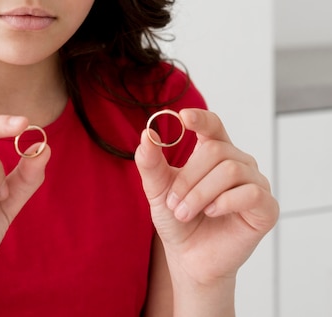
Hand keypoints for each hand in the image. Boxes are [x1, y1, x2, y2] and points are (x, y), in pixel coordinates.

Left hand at [135, 108, 278, 285]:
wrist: (188, 257)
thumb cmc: (177, 220)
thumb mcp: (157, 190)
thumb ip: (150, 163)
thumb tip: (147, 134)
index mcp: (214, 154)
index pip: (213, 126)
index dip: (201, 119)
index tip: (183, 117)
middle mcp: (239, 164)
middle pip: (216, 151)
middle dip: (188, 178)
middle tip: (172, 203)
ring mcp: (256, 184)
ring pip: (231, 171)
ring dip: (199, 194)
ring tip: (184, 213)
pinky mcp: (266, 208)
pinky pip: (250, 193)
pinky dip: (224, 202)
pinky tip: (211, 213)